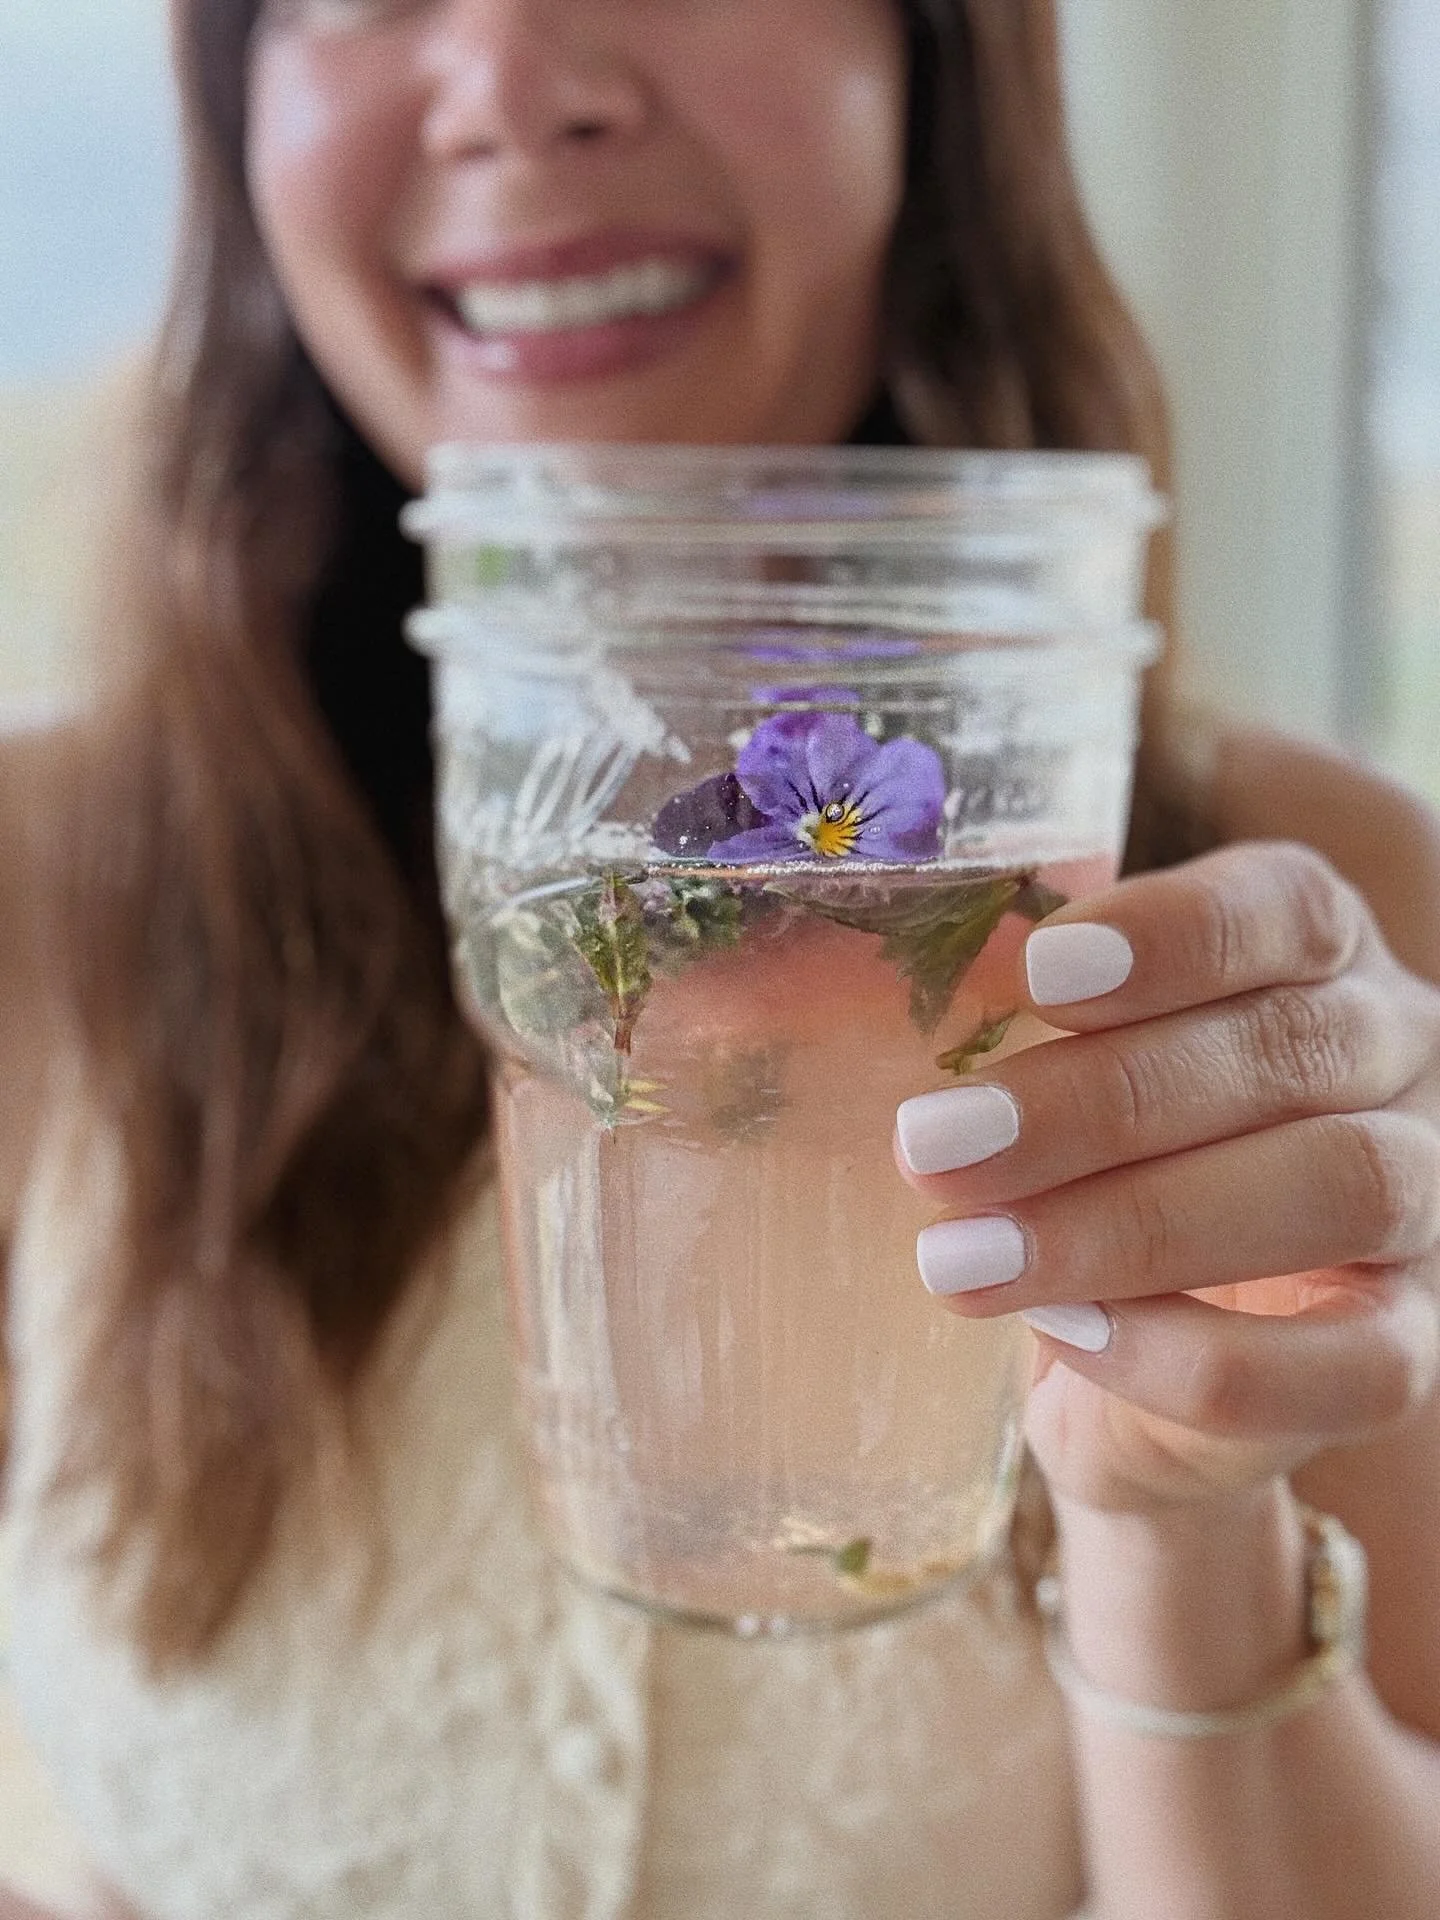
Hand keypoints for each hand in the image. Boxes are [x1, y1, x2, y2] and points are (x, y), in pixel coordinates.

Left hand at [895, 840, 1439, 1515]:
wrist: (1130, 1369)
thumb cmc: (1065, 1171)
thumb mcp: (1019, 1070)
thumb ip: (953, 1014)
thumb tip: (750, 990)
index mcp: (1306, 959)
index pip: (1283, 910)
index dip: (1172, 933)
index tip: (1038, 970)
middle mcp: (1389, 1064)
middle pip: (1286, 1054)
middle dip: (1097, 1103)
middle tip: (932, 1147)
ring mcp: (1417, 1212)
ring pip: (1336, 1189)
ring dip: (1131, 1225)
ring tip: (961, 1260)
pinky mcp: (1402, 1352)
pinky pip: (1352, 1362)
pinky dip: (1199, 1355)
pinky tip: (1068, 1336)